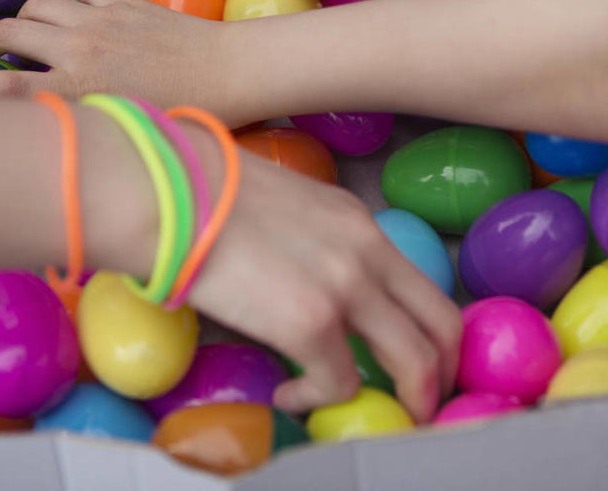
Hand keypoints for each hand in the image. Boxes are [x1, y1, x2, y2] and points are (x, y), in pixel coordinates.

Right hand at [0, 0, 247, 120]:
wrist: (231, 72)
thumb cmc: (185, 119)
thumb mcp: (123, 136)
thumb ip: (81, 131)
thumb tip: (52, 145)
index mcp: (76, 89)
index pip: (1, 89)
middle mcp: (79, 49)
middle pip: (9, 33)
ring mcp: (100, 21)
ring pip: (39, 6)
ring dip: (25, 17)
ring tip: (24, 31)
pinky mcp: (124, 3)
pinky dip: (72, 6)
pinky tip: (81, 20)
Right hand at [185, 149, 459, 419]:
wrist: (166, 193)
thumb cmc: (202, 194)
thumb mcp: (282, 207)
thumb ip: (311, 242)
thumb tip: (300, 280)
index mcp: (357, 220)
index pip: (419, 281)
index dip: (427, 327)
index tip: (415, 355)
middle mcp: (366, 250)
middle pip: (441, 322)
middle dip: (441, 371)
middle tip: (423, 399)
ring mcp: (345, 287)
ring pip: (414, 360)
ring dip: (409, 398)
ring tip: (384, 414)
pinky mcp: (310, 323)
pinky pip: (337, 384)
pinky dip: (318, 400)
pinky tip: (289, 396)